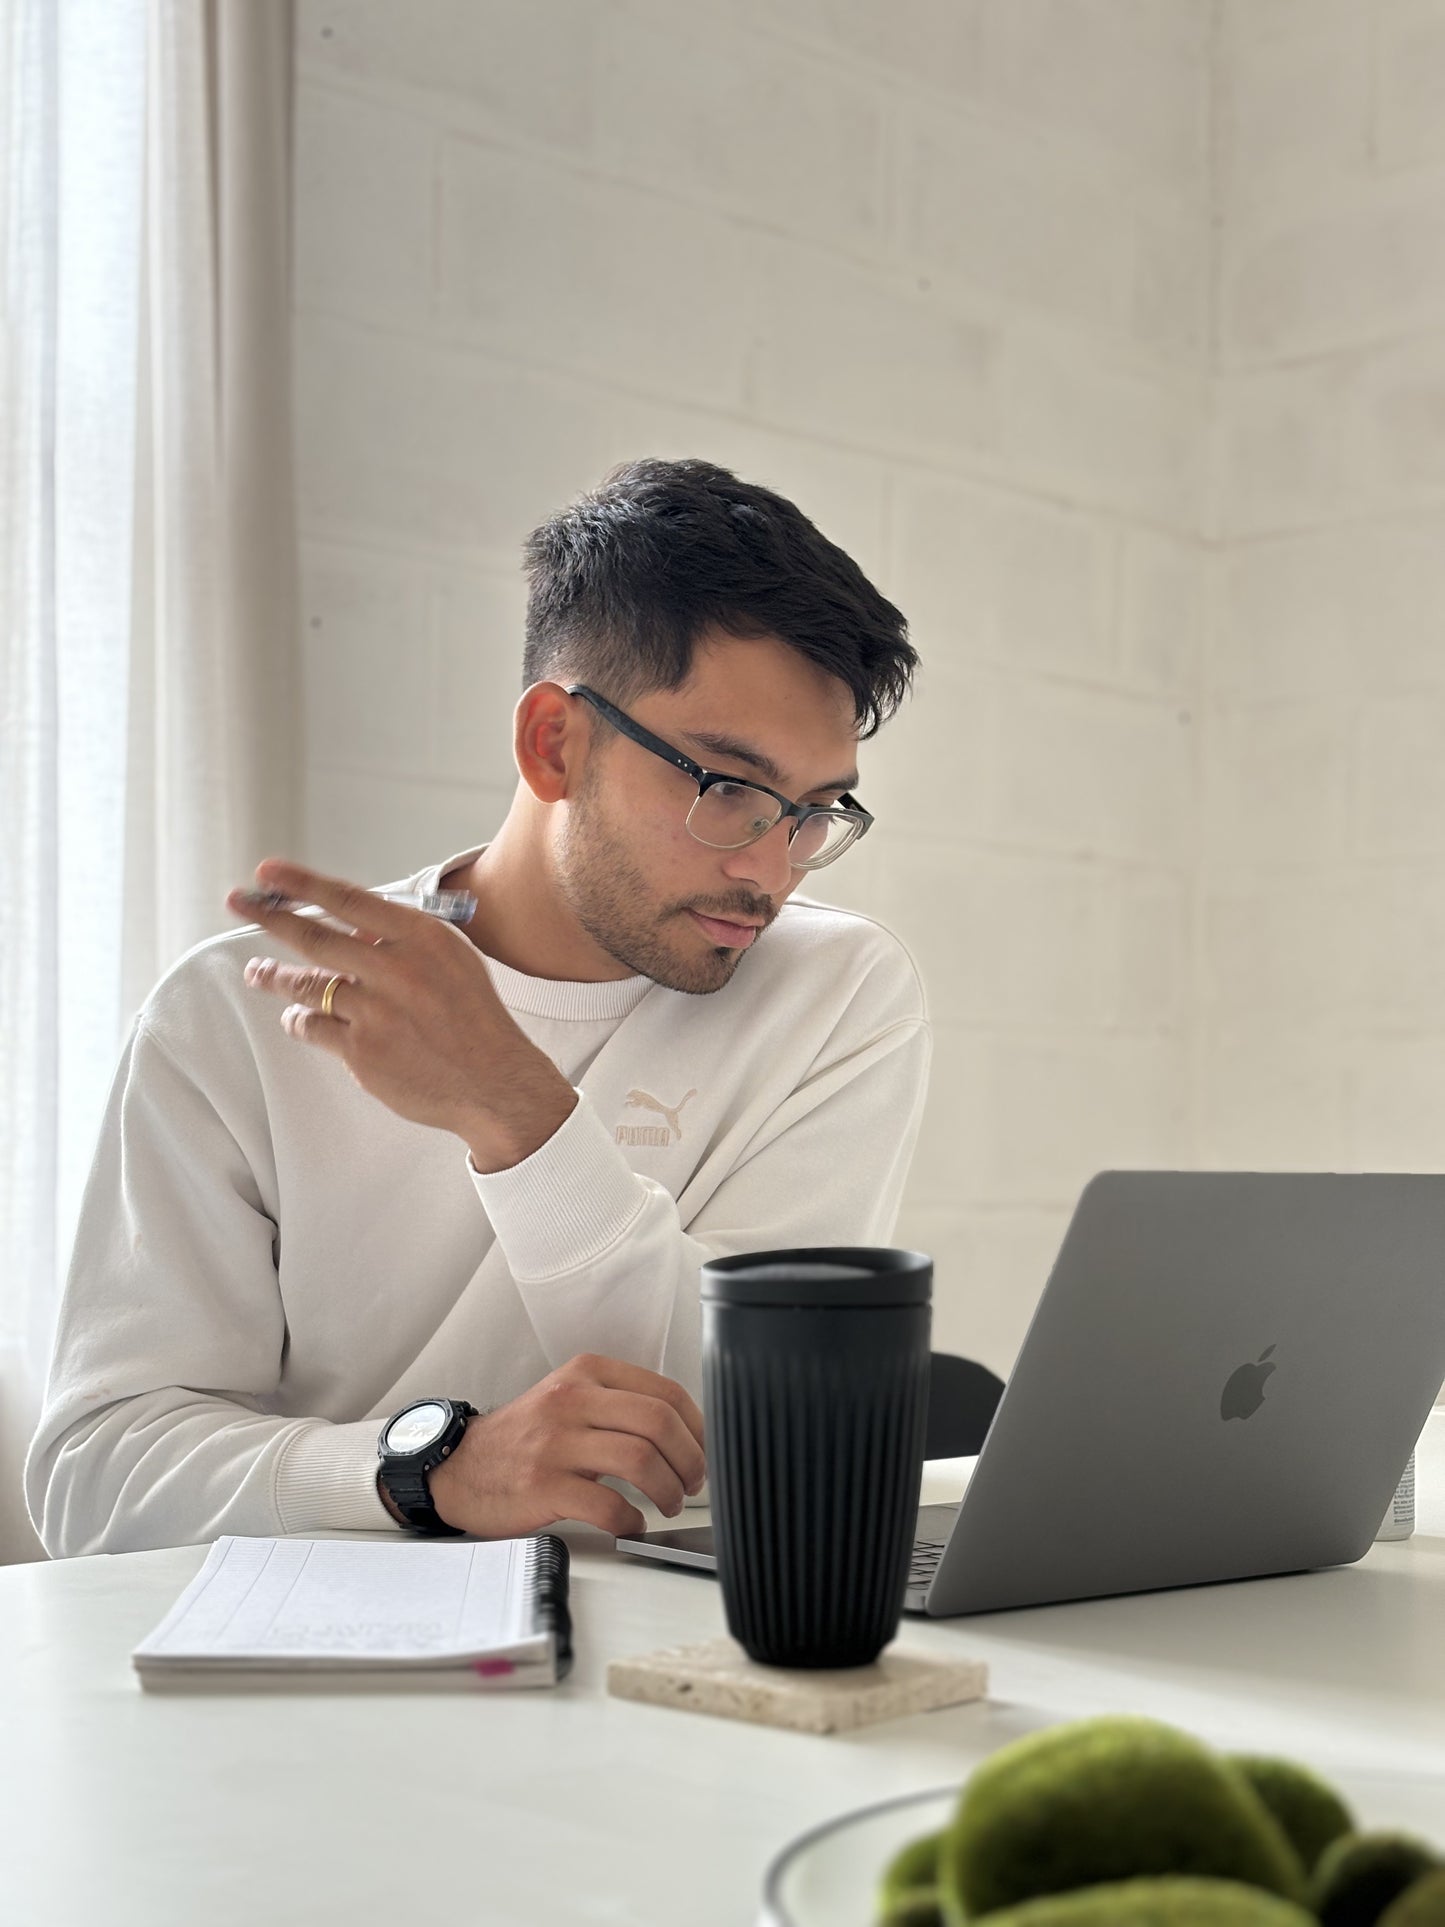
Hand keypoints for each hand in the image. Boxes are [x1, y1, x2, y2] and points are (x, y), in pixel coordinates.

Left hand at [227, 858, 576, 1170]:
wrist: (496, 1083)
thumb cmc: (474, 1020)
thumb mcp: (452, 962)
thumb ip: (402, 941)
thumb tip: (349, 930)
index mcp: (423, 939)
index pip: (350, 899)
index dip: (302, 883)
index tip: (268, 872)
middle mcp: (398, 970)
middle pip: (316, 937)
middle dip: (269, 918)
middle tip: (239, 903)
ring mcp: (377, 1012)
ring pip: (305, 984)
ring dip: (274, 976)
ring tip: (258, 972)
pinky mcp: (362, 1052)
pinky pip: (312, 1026)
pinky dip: (299, 1020)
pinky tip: (296, 1017)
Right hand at [426, 1354, 706, 1539]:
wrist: (459, 1465)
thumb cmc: (525, 1437)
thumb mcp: (569, 1398)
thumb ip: (618, 1404)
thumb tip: (684, 1434)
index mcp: (586, 1373)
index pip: (666, 1393)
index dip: (698, 1428)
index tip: (704, 1451)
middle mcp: (572, 1400)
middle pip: (659, 1423)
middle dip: (690, 1460)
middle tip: (693, 1483)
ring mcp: (556, 1443)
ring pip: (640, 1460)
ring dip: (668, 1490)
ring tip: (668, 1504)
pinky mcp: (542, 1485)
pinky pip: (607, 1506)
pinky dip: (631, 1522)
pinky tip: (632, 1526)